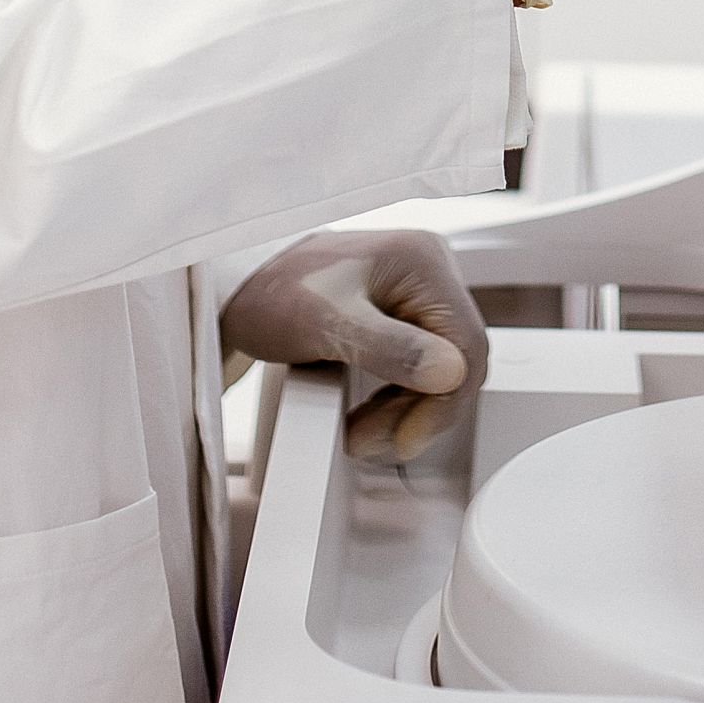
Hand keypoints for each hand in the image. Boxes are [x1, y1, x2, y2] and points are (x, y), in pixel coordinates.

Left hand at [219, 228, 492, 462]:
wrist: (237, 287)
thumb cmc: (272, 292)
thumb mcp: (327, 324)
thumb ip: (390, 348)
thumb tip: (450, 373)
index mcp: (423, 261)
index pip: (466, 344)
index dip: (443, 402)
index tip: (405, 439)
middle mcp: (430, 270)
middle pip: (458, 359)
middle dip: (419, 411)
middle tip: (372, 441)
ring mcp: (418, 290)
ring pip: (441, 367)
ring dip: (407, 410)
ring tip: (363, 434)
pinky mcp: (402, 311)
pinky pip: (420, 364)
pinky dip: (398, 396)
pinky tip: (369, 414)